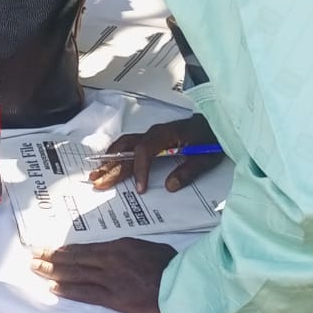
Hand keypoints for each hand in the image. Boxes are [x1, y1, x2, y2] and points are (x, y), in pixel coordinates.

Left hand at [31, 238, 175, 312]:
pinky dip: (68, 290)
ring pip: (75, 275)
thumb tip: (113, 252)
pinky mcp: (115, 299)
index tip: (48, 249)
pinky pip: (87, 294)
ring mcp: (110, 280)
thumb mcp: (146, 248)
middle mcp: (109, 260)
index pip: (83, 249)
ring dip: (52, 272)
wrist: (184, 287)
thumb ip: (126, 250)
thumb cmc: (171, 266)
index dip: (63, 250)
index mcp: (118, 247)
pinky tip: (53, 288)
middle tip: (32, 256)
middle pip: (73, 260)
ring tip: (35, 269)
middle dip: (50, 258)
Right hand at [88, 115, 221, 194]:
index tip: (140, 188)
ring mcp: (151, 134)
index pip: (144, 151)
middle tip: (98, 182)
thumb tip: (169, 186)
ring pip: (125, 145)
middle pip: (128, 148)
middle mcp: (154, 133)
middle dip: (112, 166)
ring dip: (110, 159)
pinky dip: (117, 153)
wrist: (216, 123)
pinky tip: (109, 162)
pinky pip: (129, 144)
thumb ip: (188, 172)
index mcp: (167, 134)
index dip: (139, 170)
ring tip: (97, 173)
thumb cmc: (212, 139)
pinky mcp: (152, 138)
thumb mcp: (206, 158)